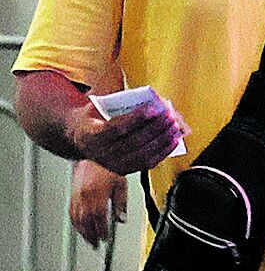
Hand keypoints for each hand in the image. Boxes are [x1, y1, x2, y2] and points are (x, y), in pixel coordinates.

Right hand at [65, 98, 184, 175]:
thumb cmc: (95, 119)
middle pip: (133, 142)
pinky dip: (163, 152)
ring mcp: (112, 165)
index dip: (136, 119)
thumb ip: (120, 103)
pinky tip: (174, 140)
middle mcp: (101, 153)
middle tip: (170, 116)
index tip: (153, 108)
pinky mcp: (124, 170)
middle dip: (155, 127)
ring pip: (142, 154)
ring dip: (162, 140)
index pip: (116, 128)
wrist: (82, 140)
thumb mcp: (98, 107)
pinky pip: (147, 163)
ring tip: (175, 126)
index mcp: (91, 135)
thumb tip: (151, 100)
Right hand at [68, 161, 126, 246]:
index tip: (104, 238)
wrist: (94, 155)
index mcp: (97, 195)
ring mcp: (77, 196)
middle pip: (86, 222)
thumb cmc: (108, 167)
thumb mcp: (120, 185)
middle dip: (90, 235)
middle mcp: (85, 197)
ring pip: (77, 219)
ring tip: (87, 239)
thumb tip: (121, 219)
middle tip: (95, 244)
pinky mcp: (72, 195)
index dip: (101, 231)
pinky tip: (79, 227)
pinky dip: (75, 222)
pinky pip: (71, 213)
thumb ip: (120, 204)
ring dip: (82, 232)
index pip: (99, 219)